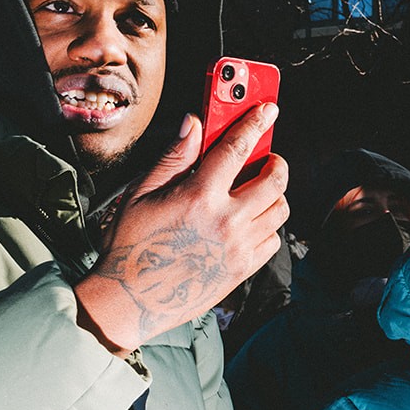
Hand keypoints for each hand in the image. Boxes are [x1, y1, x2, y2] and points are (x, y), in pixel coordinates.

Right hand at [75, 105, 289, 354]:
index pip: (237, 148)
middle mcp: (226, 220)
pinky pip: (274, 239)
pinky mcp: (243, 269)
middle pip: (274, 180)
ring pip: (280, 210)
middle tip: (266, 158)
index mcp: (199, 196)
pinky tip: (250, 221)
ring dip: (274, 194)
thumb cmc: (130, 244)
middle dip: (275, 162)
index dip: (255, 122)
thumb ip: (175, 156)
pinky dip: (268, 226)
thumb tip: (194, 122)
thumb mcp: (142, 193)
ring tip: (256, 190)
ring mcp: (239, 247)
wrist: (130, 300)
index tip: (269, 108)